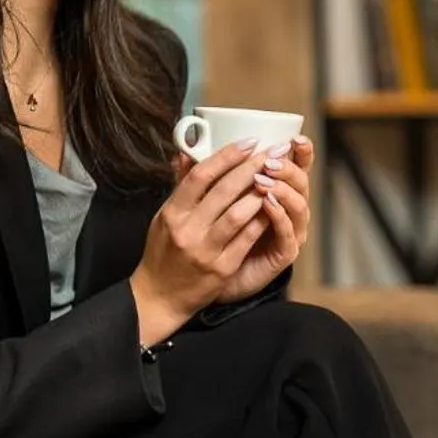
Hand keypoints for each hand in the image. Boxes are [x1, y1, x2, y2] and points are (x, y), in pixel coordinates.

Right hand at [129, 138, 271, 343]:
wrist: (160, 296)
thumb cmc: (164, 251)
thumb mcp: (164, 217)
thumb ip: (180, 186)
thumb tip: (186, 152)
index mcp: (172, 213)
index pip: (200, 176)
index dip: (227, 156)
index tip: (249, 142)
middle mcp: (187, 229)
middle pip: (223, 190)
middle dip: (252, 167)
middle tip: (273, 152)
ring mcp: (205, 250)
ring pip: (238, 214)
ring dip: (260, 192)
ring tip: (277, 176)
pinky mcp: (222, 268)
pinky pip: (247, 239)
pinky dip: (262, 220)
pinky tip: (274, 206)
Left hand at [211, 134, 312, 304]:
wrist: (200, 286)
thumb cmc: (203, 243)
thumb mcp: (200, 208)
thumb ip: (197, 182)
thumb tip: (182, 153)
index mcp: (272, 192)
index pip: (295, 167)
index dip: (301, 152)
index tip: (296, 136)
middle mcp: (284, 210)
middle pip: (300, 181)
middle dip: (287, 165)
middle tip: (272, 154)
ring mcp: (286, 233)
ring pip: (298, 205)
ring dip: (283, 187)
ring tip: (264, 177)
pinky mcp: (283, 256)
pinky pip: (287, 233)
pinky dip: (279, 215)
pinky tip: (268, 202)